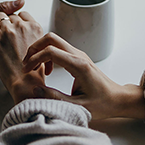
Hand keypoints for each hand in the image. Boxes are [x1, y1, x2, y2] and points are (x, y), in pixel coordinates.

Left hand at [0, 11, 44, 103]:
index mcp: (35, 28)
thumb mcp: (41, 49)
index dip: (18, 21)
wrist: (24, 82)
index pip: (24, 15)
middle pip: (12, 15)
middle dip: (8, 23)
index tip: (15, 28)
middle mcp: (23, 26)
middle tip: (6, 35)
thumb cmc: (33, 70)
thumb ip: (35, 37)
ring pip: (0, 16)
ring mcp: (9, 30)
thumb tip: (30, 35)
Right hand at [22, 32, 144, 119]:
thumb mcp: (78, 106)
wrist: (117, 98)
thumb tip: (35, 90)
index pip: (50, 51)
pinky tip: (47, 69)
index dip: (34, 59)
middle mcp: (78, 55)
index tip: (27, 70)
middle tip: (27, 64)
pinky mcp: (78, 57)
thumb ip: (55, 98)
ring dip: (40, 50)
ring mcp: (79, 54)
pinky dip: (47, 54)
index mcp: (79, 65)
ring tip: (34, 67)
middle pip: (51, 38)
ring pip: (54, 40)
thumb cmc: (102, 103)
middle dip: (35, 48)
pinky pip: (59, 48)